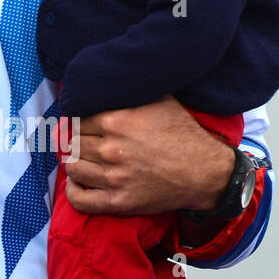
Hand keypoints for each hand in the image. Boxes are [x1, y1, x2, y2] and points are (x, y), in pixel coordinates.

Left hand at [62, 95, 232, 215]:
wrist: (205, 172)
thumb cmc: (182, 133)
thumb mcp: (159, 100)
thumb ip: (130, 90)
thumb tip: (111, 76)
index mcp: (115, 121)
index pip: (77, 121)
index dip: (81, 124)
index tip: (87, 128)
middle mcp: (111, 149)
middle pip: (73, 144)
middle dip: (79, 143)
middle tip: (87, 145)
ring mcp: (114, 177)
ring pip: (72, 168)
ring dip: (75, 164)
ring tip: (83, 161)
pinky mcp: (119, 202)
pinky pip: (80, 200)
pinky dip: (73, 191)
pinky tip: (78, 183)